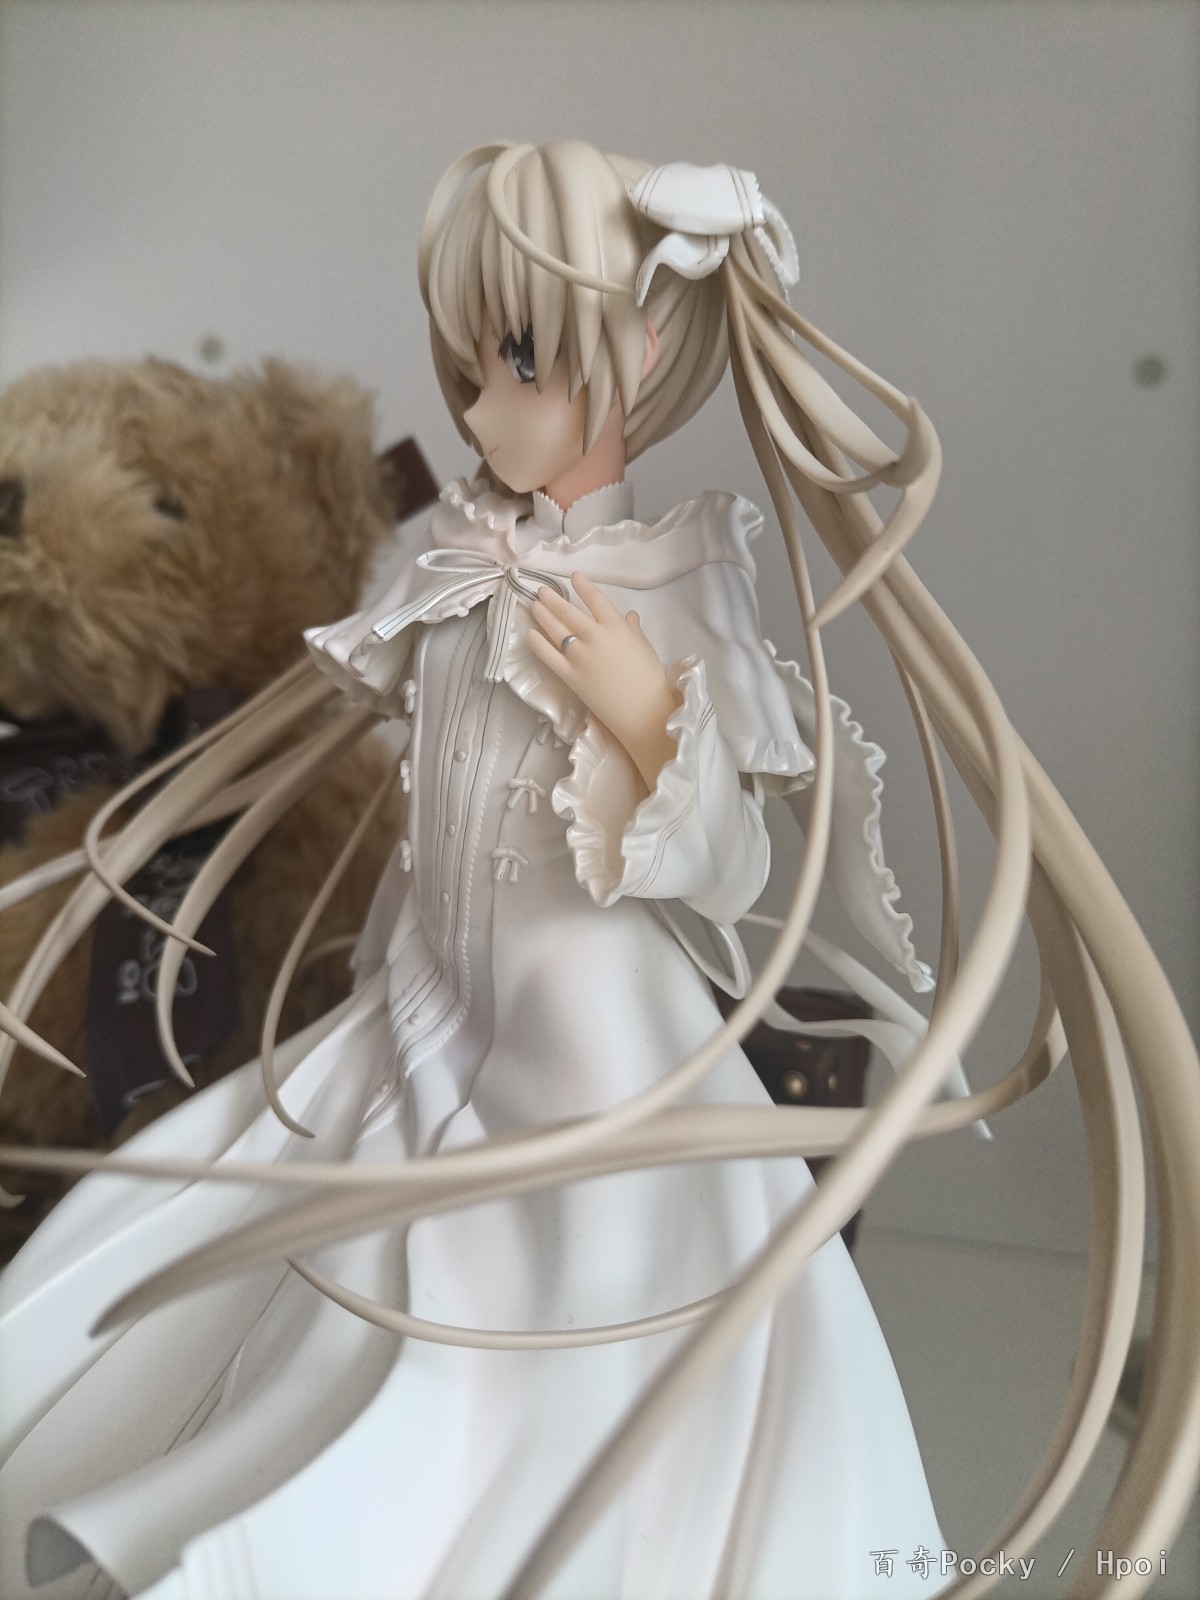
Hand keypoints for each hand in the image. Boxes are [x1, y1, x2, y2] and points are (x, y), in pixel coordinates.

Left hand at [528, 573, 681, 790]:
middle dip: (553, 599)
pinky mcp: (570, 675)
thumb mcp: (644, 647)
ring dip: (543, 615)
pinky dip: (537, 643)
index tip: (573, 577)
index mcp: (616, 627)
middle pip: (568, 612)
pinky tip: (530, 633)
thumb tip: (629, 615)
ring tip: (534, 605)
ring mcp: (579, 656)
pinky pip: (549, 656)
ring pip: (556, 630)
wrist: (642, 710)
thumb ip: (633, 629)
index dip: (583, 586)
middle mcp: (594, 637)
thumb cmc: (649, 678)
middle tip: (542, 591)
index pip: (595, 599)